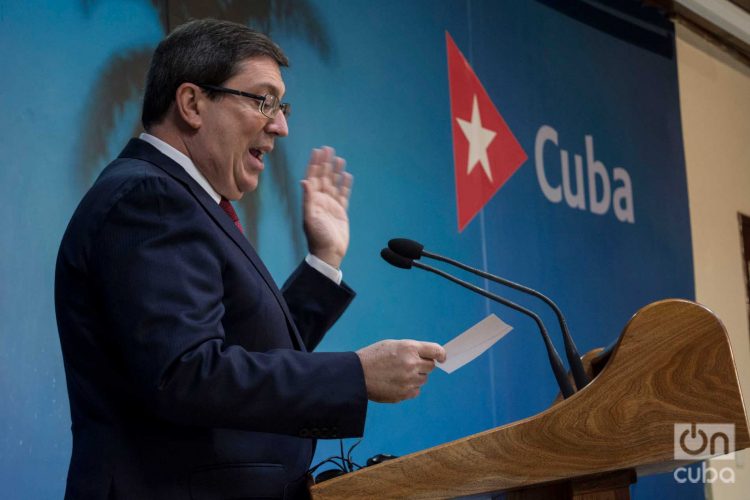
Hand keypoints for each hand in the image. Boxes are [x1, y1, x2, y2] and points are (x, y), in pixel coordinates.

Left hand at [301, 146, 352, 268]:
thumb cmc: (317, 237)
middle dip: (325, 163)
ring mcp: (331, 205)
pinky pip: (343, 194)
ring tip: (338, 158)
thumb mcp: (310, 217)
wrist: (329, 252)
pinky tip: (347, 175)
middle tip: (328, 149)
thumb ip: (308, 199)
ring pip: (334, 183)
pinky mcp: (341, 211)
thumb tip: (304, 181)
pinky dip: (345, 185)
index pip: (313, 177)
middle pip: (323, 177)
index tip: (318, 151)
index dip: (315, 164)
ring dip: (335, 171)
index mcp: (312, 200)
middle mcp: (320, 200)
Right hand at [356, 340, 446, 402]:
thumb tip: (429, 357)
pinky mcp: (404, 394)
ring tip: (398, 374)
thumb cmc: (373, 357)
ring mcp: (409, 380)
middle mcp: (412, 364)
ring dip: (415, 377)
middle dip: (423, 365)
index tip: (442, 358)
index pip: (435, 351)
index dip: (441, 354)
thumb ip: (412, 350)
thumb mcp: (393, 345)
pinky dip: (409, 388)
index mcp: (409, 348)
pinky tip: (396, 383)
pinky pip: (416, 391)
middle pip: (431, 367)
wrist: (356, 375)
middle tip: (409, 364)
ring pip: (423, 380)